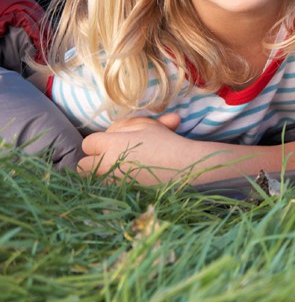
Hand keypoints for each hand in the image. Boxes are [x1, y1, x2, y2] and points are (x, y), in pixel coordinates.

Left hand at [78, 112, 203, 182]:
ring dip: (100, 174)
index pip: (88, 143)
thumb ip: (123, 125)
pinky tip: (125, 180)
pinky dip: (110, 187)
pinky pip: (104, 191)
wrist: (185, 167)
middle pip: (82, 166)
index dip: (100, 142)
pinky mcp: (120, 196)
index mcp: (109, 145)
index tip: (113, 143)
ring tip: (119, 169)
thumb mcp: (146, 124)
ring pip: (92, 180)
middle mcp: (105, 166)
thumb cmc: (166, 142)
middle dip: (92, 161)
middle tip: (110, 158)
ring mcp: (111, 184)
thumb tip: (111, 132)